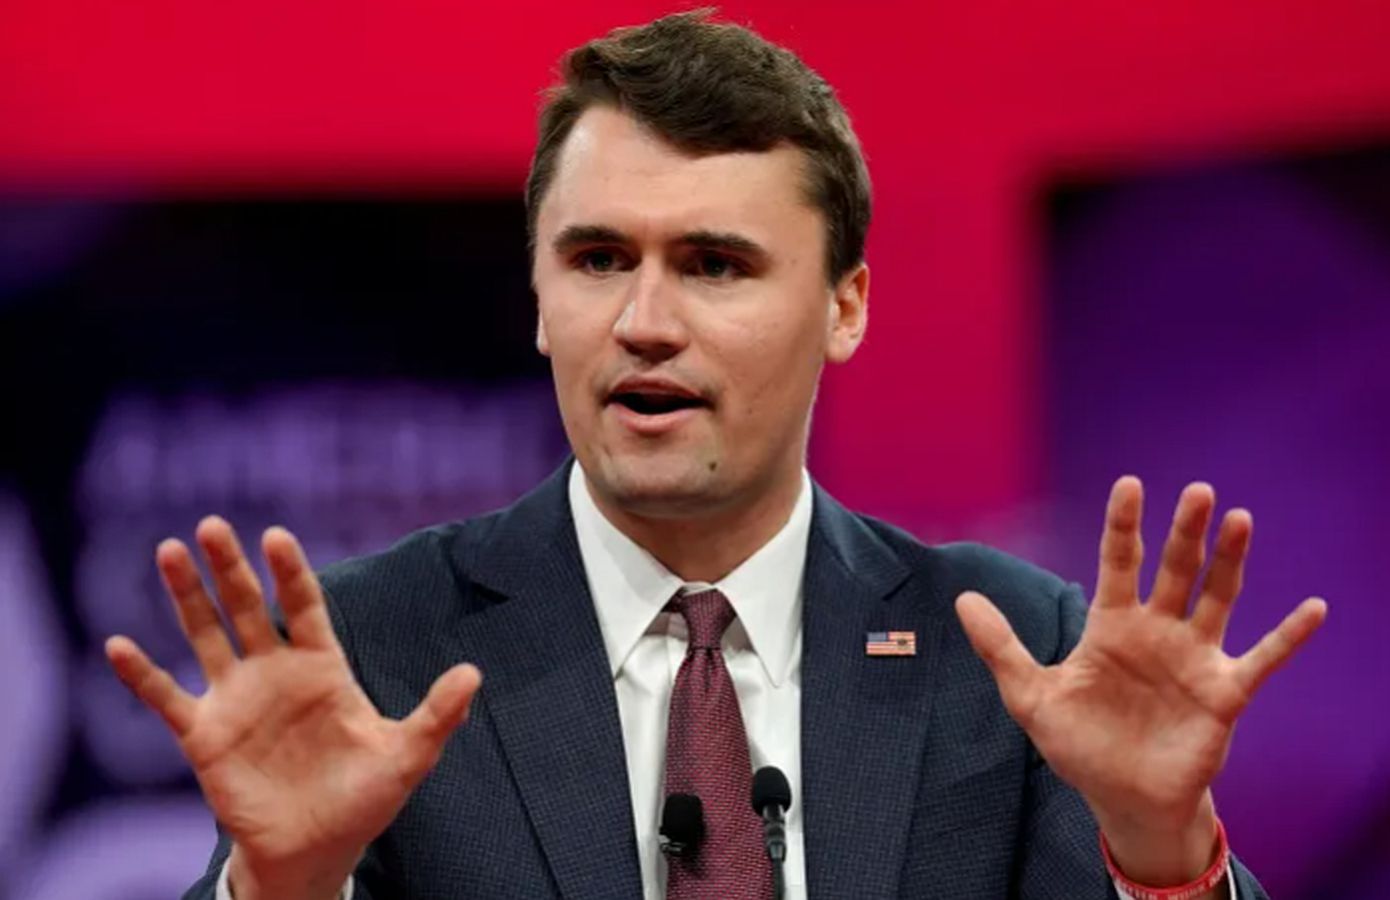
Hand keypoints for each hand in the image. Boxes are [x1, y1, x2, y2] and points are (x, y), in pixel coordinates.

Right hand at [105, 518, 480, 899]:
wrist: (317, 850)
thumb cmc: (364, 800)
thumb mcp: (407, 756)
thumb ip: (437, 715)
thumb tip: (473, 674)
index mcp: (322, 669)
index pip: (305, 607)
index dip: (291, 573)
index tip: (276, 536)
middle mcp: (276, 673)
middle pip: (250, 607)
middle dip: (232, 567)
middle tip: (214, 525)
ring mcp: (237, 700)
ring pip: (207, 636)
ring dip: (188, 596)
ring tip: (169, 550)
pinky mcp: (205, 735)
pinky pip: (166, 698)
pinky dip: (141, 675)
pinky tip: (117, 645)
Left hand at [956, 478, 1324, 887]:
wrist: (1122, 800)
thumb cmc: (1079, 745)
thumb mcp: (1031, 696)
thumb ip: (1001, 647)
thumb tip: (962, 598)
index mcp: (1111, 627)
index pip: (1119, 563)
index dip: (1123, 525)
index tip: (1129, 483)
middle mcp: (1157, 632)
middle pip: (1175, 570)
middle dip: (1185, 532)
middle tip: (1198, 491)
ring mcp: (1193, 659)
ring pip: (1217, 599)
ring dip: (1230, 562)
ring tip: (1240, 520)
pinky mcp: (1223, 693)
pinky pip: (1262, 659)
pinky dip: (1288, 637)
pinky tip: (1313, 609)